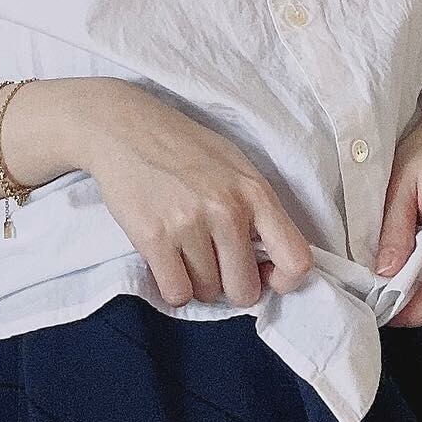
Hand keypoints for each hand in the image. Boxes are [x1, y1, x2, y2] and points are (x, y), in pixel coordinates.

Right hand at [81, 82, 315, 309]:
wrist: (125, 129)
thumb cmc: (184, 148)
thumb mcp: (236, 167)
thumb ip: (257, 210)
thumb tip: (270, 262)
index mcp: (255, 192)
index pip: (296, 259)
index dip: (283, 281)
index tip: (264, 276)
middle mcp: (227, 210)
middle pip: (245, 289)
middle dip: (230, 286)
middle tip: (214, 265)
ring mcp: (189, 224)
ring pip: (207, 292)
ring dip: (197, 282)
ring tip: (185, 251)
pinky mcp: (153, 237)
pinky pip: (176, 293)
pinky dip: (172, 286)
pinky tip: (167, 262)